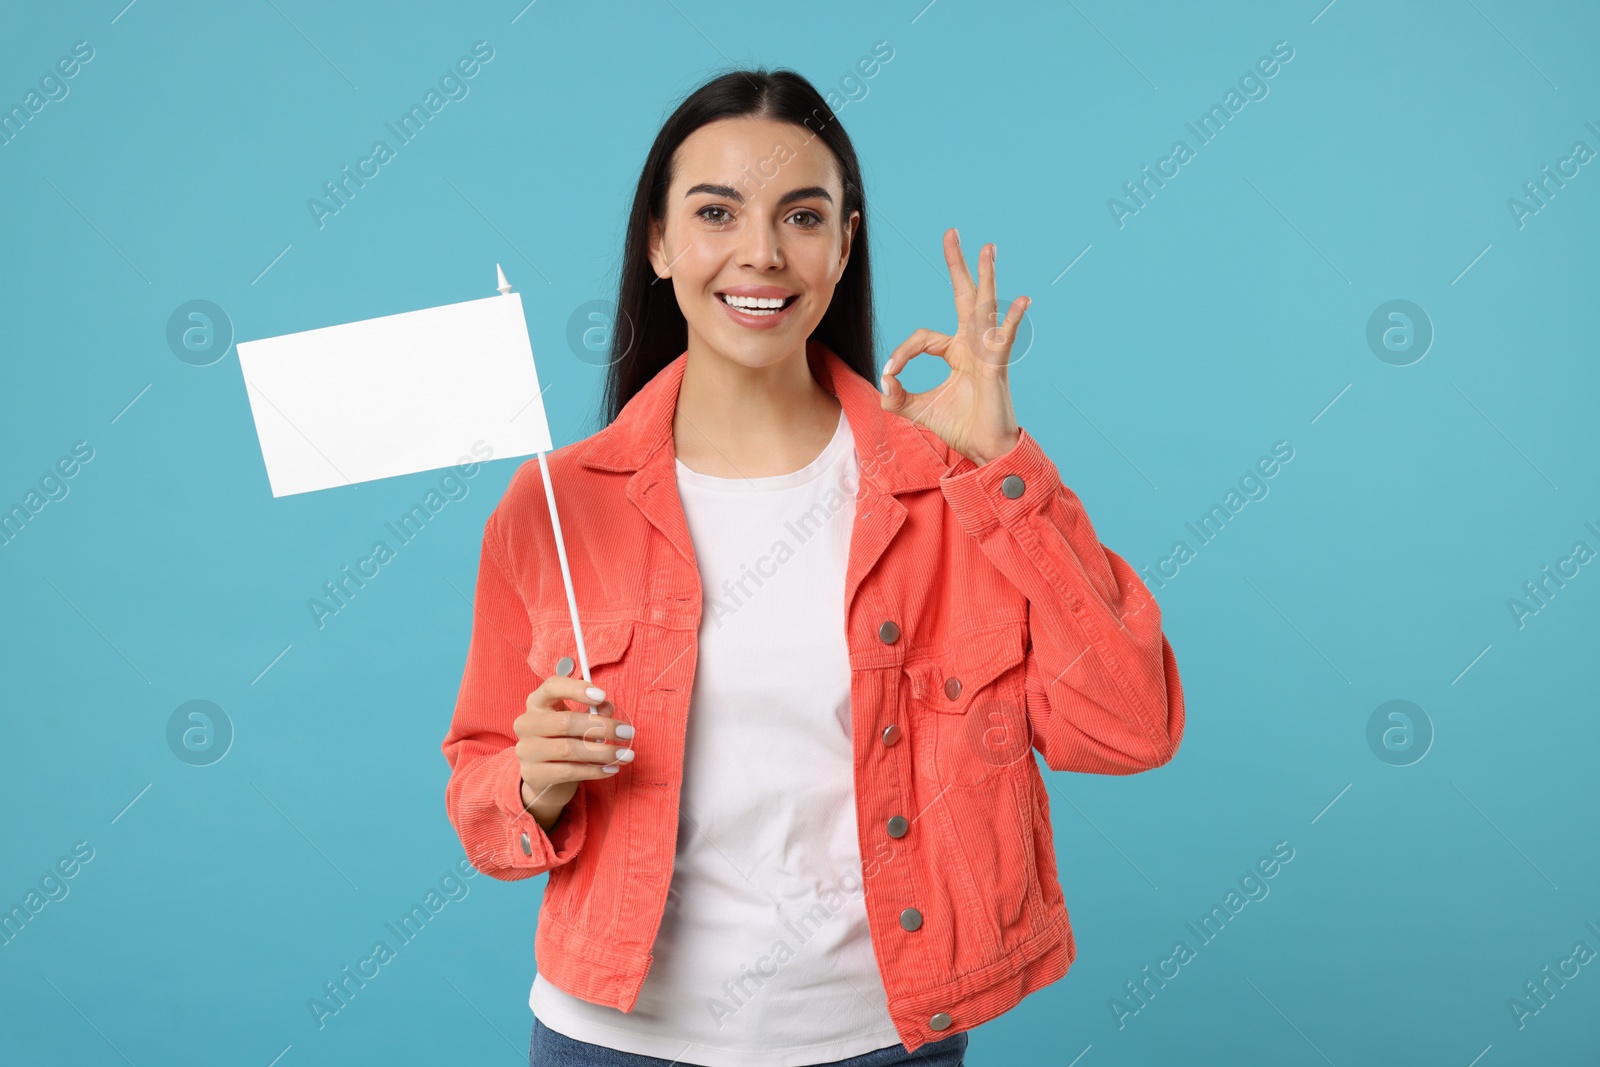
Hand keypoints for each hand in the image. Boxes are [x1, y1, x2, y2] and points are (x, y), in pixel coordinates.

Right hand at [514, 675, 634, 830]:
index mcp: (537, 702)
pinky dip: (594, 770)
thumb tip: (607, 706)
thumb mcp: (578, 721)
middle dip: (602, 727)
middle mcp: (526, 723)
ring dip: (603, 753)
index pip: (552, 686)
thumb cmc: (564, 739)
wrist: (544, 777)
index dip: (577, 689)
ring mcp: (527, 750)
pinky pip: (568, 771)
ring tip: (625, 755)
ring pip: (568, 749)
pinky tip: (611, 769)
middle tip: (627, 732)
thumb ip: (592, 711)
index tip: (602, 695)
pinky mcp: (532, 774)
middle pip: (565, 722)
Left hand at [880, 229, 1028, 465]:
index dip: (902, 353)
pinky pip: (1005, 338)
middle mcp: (973, 345)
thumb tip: (883, 383)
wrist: (984, 449)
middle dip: (957, 266)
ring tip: (988, 248)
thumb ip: (897, 397)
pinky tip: (1022, 301)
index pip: (923, 337)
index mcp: (955, 351)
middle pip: (964, 297)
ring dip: (986, 277)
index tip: (890, 374)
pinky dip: (1014, 320)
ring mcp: (987, 352)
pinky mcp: (998, 366)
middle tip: (952, 234)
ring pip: (985, 307)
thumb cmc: (960, 426)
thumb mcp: (918, 410)